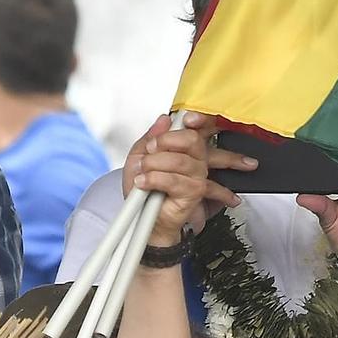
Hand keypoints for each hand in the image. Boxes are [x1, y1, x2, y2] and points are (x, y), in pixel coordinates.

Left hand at [124, 113, 221, 247]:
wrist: (142, 218)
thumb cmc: (143, 190)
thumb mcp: (139, 157)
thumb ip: (150, 137)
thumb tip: (164, 120)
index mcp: (185, 149)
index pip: (199, 129)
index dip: (198, 120)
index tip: (187, 119)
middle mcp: (195, 161)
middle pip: (191, 140)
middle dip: (166, 141)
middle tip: (150, 150)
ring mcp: (197, 177)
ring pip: (180, 161)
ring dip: (154, 164)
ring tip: (142, 172)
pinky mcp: (194, 193)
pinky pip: (175, 180)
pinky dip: (153, 179)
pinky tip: (143, 182)